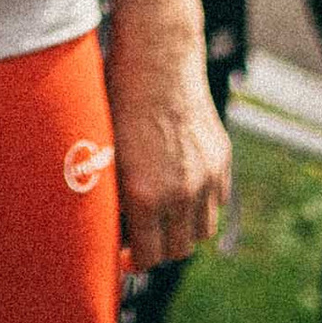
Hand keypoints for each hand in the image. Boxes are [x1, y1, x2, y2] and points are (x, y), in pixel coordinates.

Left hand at [103, 0, 227, 273]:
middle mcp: (180, 192)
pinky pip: (216, 203)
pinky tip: (179, 192)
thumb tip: (100, 229)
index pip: (148, 258)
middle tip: (139, 239)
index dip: (133, 262)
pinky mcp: (221, 161)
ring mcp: (206, 177)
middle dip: (157, 250)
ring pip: (202, 231)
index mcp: (144, 195)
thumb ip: (108, 196)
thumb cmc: (114, 103)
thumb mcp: (100, 153)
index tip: (122, 255)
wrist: (156, 61)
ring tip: (161, 220)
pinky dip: (200, 206)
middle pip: (178, 251)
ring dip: (182, 232)